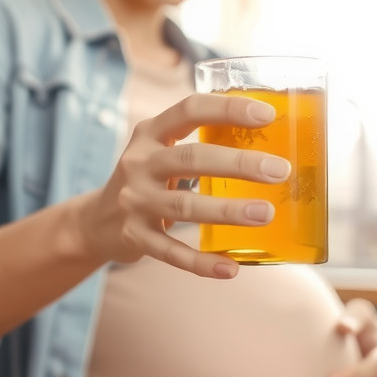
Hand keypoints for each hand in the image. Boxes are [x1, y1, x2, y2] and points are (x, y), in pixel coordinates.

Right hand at [76, 92, 290, 278]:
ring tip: (265, 214)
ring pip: (185, 206)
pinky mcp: (134, 237)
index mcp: (150, 134)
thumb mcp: (160, 151)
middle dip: (238, 164)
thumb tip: (269, 141)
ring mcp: (134, 201)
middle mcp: (139, 163)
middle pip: (192, 159)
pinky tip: (230, 268)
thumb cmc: (147, 179)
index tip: (266, 115)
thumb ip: (198, 143)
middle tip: (280, 171)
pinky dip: (201, 262)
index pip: (189, 110)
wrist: (96, 221)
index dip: (227, 109)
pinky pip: (171, 251)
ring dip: (228, 210)